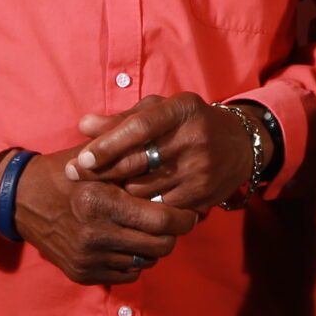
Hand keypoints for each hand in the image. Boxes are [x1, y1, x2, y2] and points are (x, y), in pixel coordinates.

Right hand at [0, 147, 198, 284]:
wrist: (20, 199)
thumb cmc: (65, 173)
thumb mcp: (95, 159)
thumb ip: (131, 159)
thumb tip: (173, 160)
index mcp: (100, 202)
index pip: (162, 220)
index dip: (184, 218)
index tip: (190, 212)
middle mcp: (93, 234)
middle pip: (160, 246)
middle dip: (172, 234)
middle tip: (172, 222)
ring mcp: (87, 258)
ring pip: (145, 261)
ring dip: (152, 247)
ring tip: (145, 230)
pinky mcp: (81, 273)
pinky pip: (127, 274)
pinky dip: (133, 260)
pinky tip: (125, 242)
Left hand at [71, 92, 255, 213]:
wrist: (240, 146)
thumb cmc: (187, 125)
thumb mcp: (160, 112)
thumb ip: (122, 119)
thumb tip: (84, 125)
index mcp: (182, 109)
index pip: (139, 127)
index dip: (108, 144)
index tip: (82, 159)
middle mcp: (195, 137)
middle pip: (137, 160)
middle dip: (101, 170)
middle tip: (74, 174)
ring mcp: (201, 168)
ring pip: (143, 188)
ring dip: (121, 189)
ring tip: (110, 184)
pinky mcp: (203, 194)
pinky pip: (159, 206)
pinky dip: (142, 204)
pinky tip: (135, 199)